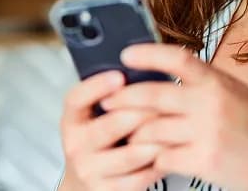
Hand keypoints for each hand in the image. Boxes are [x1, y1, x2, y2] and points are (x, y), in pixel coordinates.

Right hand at [58, 70, 164, 190]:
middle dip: (143, 112)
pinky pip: (141, 176)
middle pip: (111, 124)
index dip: (97, 86)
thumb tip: (143, 67)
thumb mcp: (95, 116)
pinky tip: (171, 152)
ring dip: (157, 140)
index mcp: (71, 119)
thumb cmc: (100, 140)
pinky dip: (160, 164)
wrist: (87, 184)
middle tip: (167, 102)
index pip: (76, 98)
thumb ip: (112, 96)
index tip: (120, 75)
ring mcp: (89, 170)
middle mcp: (75, 144)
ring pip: (131, 153)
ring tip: (176, 127)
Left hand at [100, 44, 247, 190]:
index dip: (147, 54)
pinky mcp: (204, 161)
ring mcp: (207, 132)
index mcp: (218, 81)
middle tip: (106, 101)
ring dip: (132, 133)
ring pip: (151, 129)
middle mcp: (211, 102)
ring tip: (121, 133)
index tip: (125, 55)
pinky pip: (162, 157)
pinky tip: (145, 159)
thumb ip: (204, 85)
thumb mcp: (238, 94)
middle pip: (151, 95)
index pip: (177, 58)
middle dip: (122, 99)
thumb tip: (164, 76)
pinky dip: (150, 159)